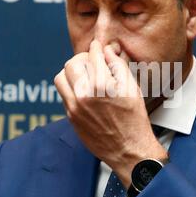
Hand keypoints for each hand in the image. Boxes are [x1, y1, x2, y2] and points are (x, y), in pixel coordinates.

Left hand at [54, 40, 167, 187]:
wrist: (128, 149)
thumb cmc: (134, 120)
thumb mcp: (132, 88)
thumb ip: (118, 66)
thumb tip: (107, 51)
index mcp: (101, 85)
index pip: (92, 55)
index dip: (97, 48)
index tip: (98, 47)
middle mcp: (84, 95)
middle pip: (71, 64)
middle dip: (82, 59)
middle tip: (92, 61)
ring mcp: (74, 107)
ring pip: (61, 78)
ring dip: (71, 73)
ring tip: (84, 76)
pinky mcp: (71, 117)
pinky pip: (63, 95)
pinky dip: (72, 89)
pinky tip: (85, 92)